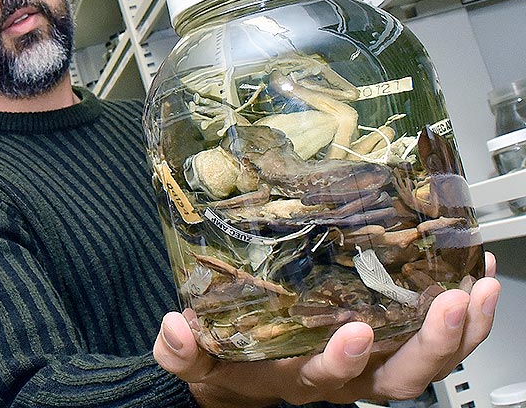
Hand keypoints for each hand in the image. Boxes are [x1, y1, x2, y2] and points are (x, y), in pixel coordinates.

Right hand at [154, 253, 499, 407]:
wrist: (246, 376)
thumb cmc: (226, 363)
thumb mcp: (197, 361)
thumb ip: (182, 351)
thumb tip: (174, 327)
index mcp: (298, 378)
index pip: (326, 378)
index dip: (344, 362)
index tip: (357, 331)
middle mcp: (346, 376)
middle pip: (400, 379)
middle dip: (431, 346)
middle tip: (450, 302)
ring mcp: (373, 360)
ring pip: (429, 362)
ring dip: (462, 330)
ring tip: (479, 287)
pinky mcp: (389, 339)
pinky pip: (435, 337)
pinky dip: (464, 314)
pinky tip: (475, 274)